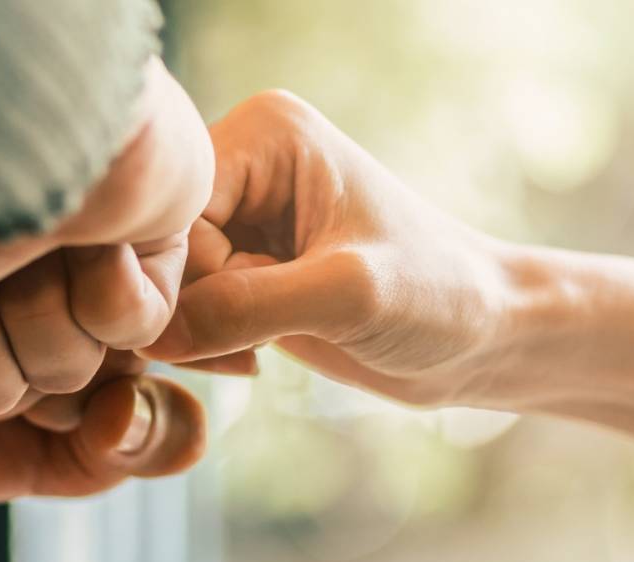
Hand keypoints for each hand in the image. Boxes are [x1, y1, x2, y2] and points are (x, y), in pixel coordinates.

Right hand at [143, 91, 513, 407]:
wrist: (480, 336)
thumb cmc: (438, 297)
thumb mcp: (346, 296)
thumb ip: (245, 307)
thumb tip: (152, 334)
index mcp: (264, 133)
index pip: (167, 211)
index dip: (182, 281)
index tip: (235, 329)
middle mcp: (237, 164)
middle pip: (152, 249)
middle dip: (188, 309)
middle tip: (251, 346)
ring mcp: (232, 217)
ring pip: (156, 287)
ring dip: (193, 333)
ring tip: (257, 350)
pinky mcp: (231, 267)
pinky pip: (172, 311)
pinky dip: (199, 345)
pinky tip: (250, 356)